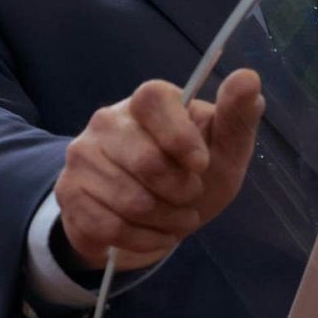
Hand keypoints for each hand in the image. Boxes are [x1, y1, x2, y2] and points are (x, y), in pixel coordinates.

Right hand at [54, 70, 264, 270]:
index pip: (154, 100)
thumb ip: (238, 115)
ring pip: (129, 200)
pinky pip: (109, 226)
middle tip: (191, 197)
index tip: (201, 164)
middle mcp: (108, 120)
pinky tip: (154, 233)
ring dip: (166, 220)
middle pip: (145, 161)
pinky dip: (143, 239)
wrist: (155, 215)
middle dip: (181, 191)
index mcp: (149, 100)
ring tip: (176, 218)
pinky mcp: (68, 192)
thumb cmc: (196, 173)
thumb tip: (248, 77)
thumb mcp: (226, 148)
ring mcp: (83, 155)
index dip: (180, 136)